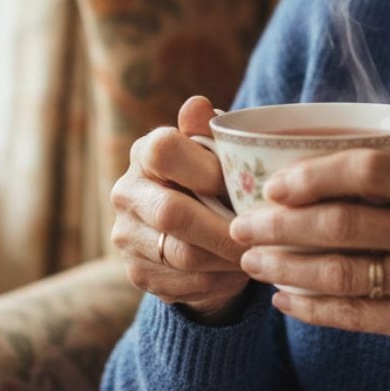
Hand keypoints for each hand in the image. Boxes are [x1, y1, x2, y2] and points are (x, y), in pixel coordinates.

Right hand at [110, 95, 249, 322]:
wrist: (191, 232)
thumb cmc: (211, 180)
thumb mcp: (217, 153)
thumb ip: (211, 131)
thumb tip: (197, 106)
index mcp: (145, 152)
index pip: (163, 150)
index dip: (206, 168)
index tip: (240, 184)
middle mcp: (126, 192)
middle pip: (173, 213)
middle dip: (225, 229)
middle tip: (262, 236)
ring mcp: (126, 236)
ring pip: (182, 255)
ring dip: (227, 258)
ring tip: (257, 254)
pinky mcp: (137, 274)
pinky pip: (184, 284)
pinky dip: (220, 281)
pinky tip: (238, 271)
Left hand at [228, 149, 389, 364]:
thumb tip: (307, 165)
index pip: (368, 169)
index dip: (314, 174)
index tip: (274, 184)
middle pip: (343, 224)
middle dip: (282, 226)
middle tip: (242, 227)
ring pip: (341, 274)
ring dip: (286, 268)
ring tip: (252, 263)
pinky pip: (354, 315)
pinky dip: (312, 308)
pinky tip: (284, 299)